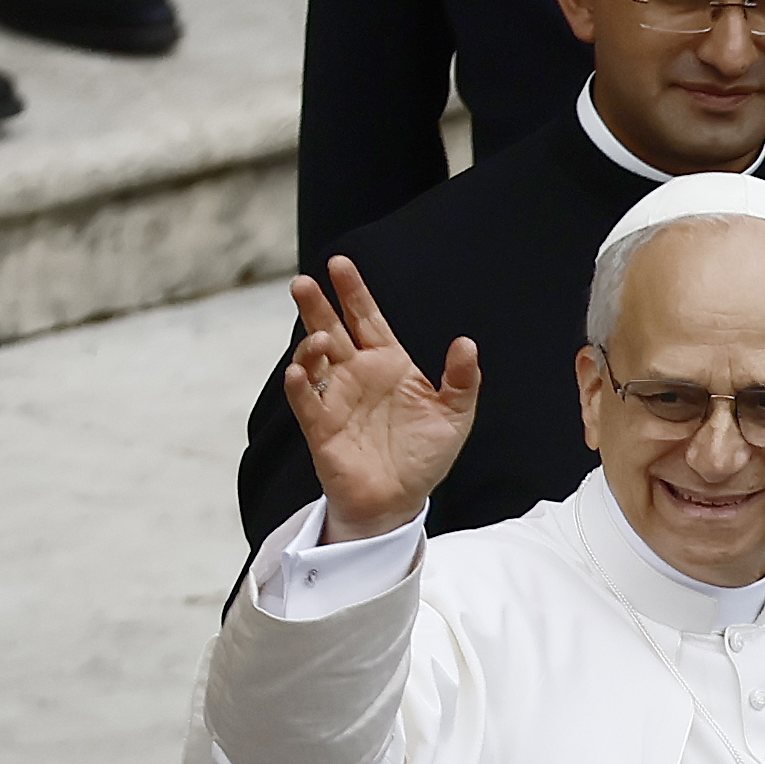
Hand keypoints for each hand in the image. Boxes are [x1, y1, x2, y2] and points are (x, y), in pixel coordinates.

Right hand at [286, 256, 481, 542]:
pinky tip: (298, 371)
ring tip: (320, 339)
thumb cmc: (426, 456)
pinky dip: (298, 384)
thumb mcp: (456, 415)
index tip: (340, 262)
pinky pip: (304, 400)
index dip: (353, 291)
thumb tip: (466, 343)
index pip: (366, 318)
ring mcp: (336, 398)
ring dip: (311, 346)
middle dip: (317, 305)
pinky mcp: (320, 427)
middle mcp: (357, 374)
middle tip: (303, 281)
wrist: (402, 500)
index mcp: (388, 363)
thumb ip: (462, 379)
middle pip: (332, 329)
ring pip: (313, 360)